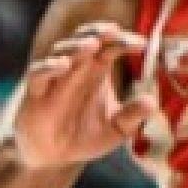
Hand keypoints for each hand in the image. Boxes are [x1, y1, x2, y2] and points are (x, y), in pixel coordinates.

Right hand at [13, 22, 156, 169]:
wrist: (52, 156)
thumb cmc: (84, 136)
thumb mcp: (115, 129)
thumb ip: (132, 116)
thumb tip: (152, 103)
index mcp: (97, 70)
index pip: (110, 46)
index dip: (124, 41)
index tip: (142, 44)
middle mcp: (76, 67)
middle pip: (85, 38)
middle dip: (98, 32)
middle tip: (114, 31)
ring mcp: (54, 77)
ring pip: (61, 50)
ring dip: (76, 45)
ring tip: (92, 44)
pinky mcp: (35, 92)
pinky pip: (38, 72)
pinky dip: (49, 66)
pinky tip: (64, 65)